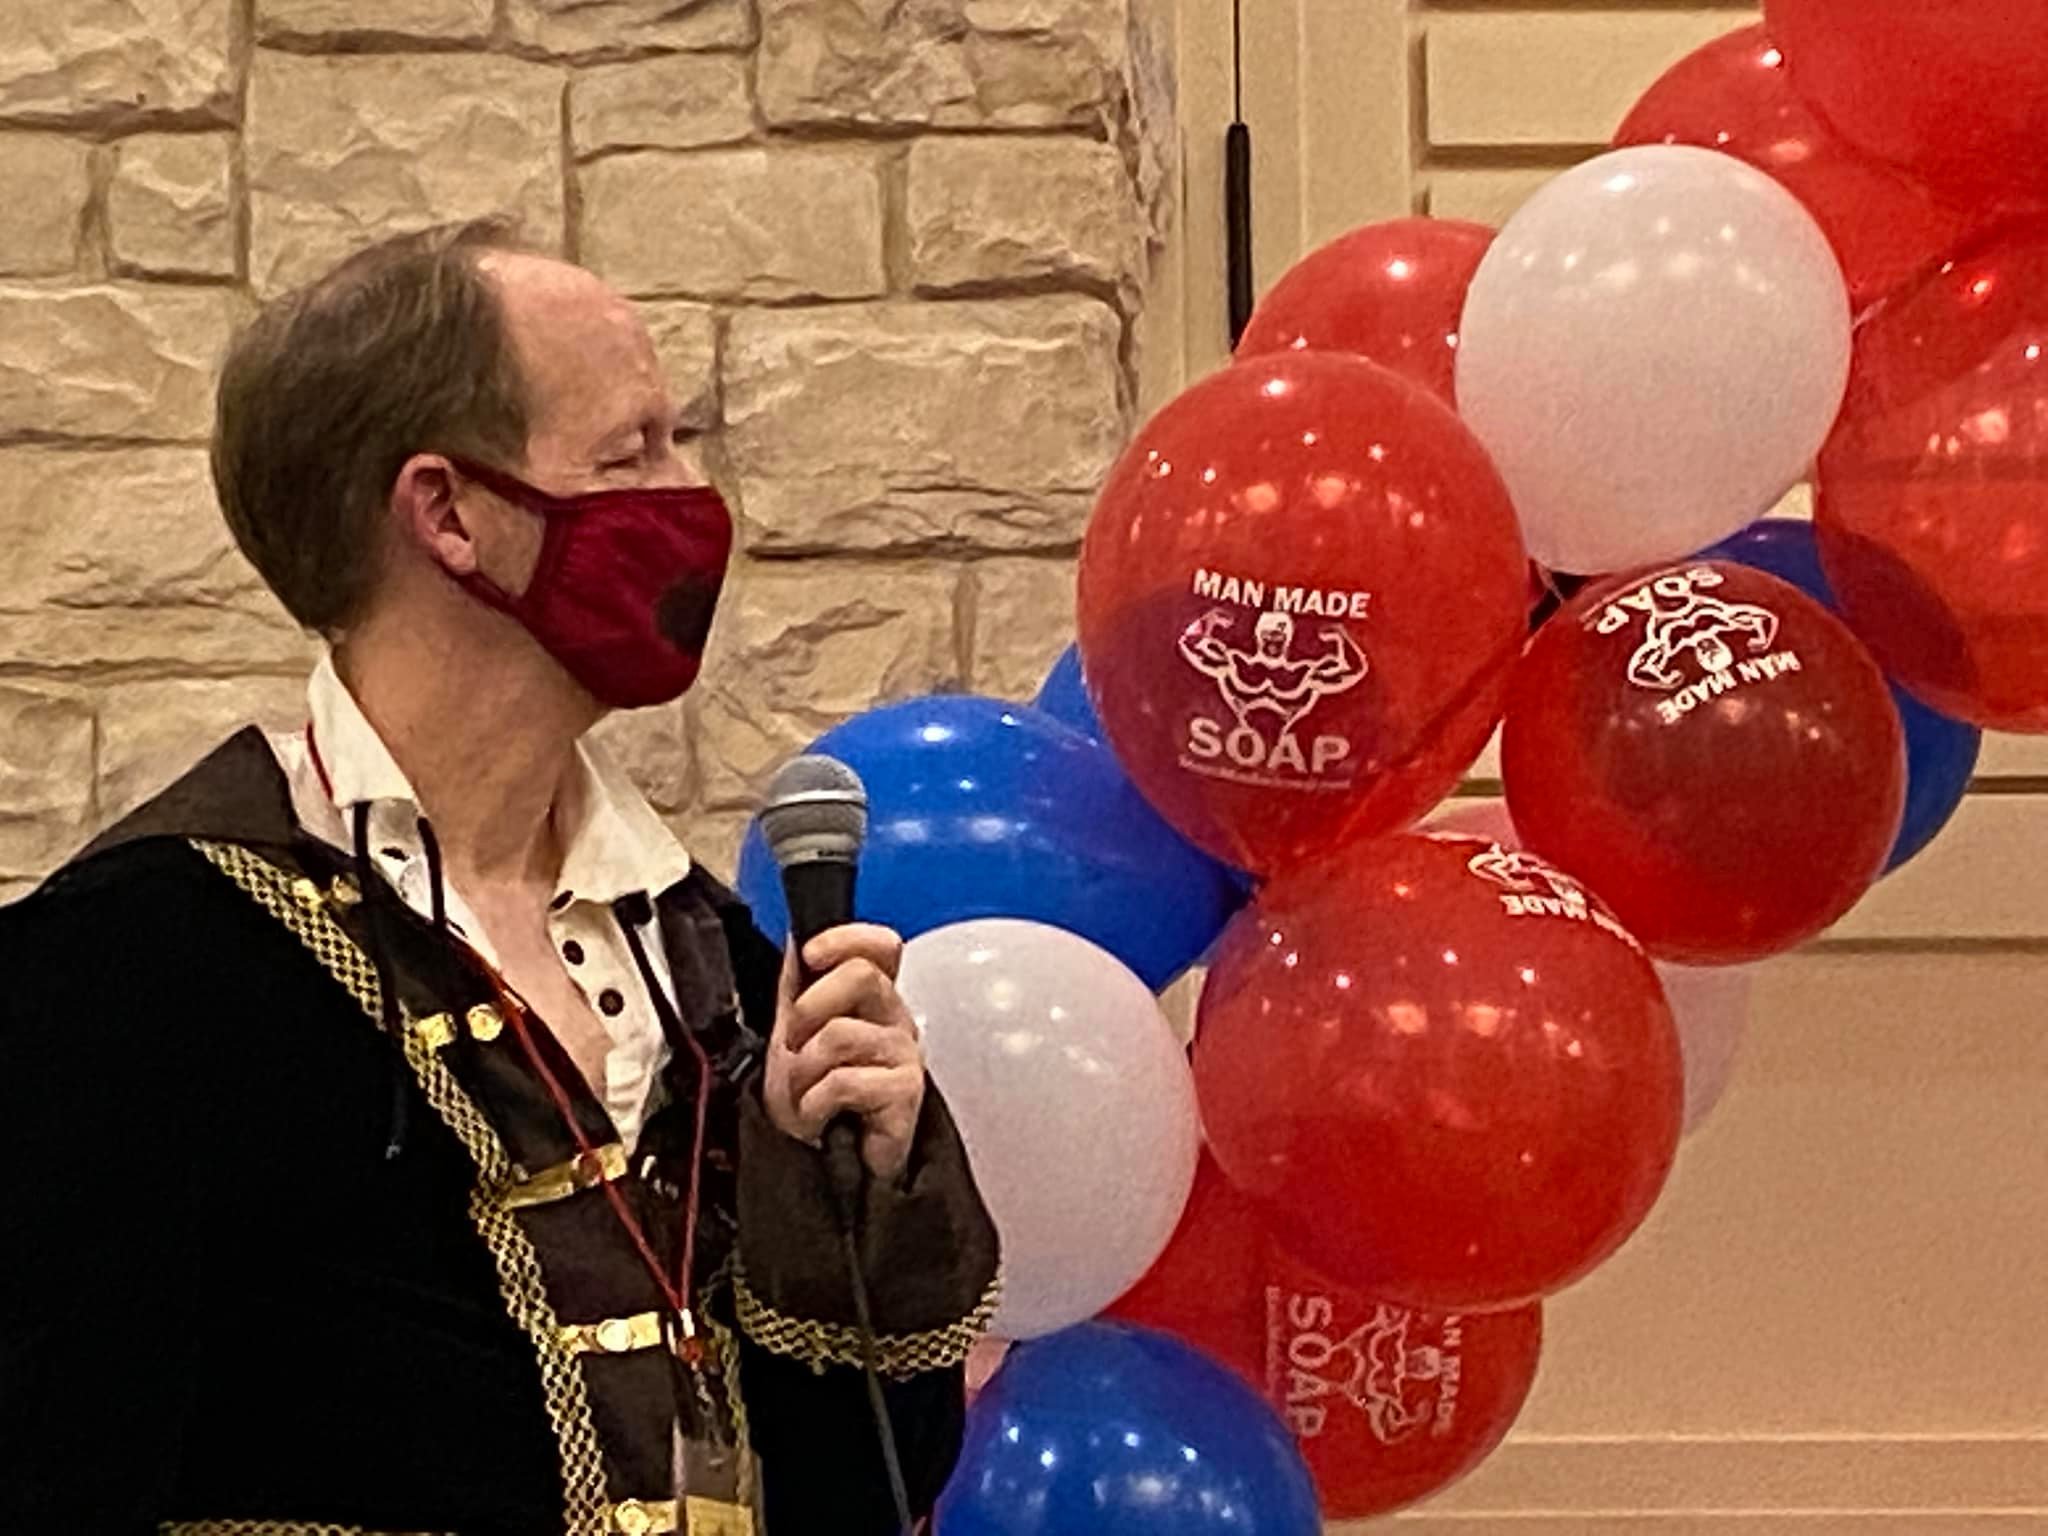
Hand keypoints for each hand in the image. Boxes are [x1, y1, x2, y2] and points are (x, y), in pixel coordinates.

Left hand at [762, 924, 925, 1183]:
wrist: (829, 1168)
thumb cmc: (818, 1103)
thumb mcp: (793, 1035)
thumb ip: (798, 986)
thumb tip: (797, 938)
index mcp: (873, 1000)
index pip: (881, 945)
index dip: (846, 939)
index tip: (811, 955)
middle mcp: (895, 1020)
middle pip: (861, 975)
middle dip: (809, 1009)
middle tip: (794, 1046)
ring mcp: (905, 1055)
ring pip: (841, 1032)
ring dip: (804, 1071)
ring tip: (804, 1095)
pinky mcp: (906, 1093)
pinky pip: (844, 1080)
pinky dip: (814, 1104)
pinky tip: (820, 1119)